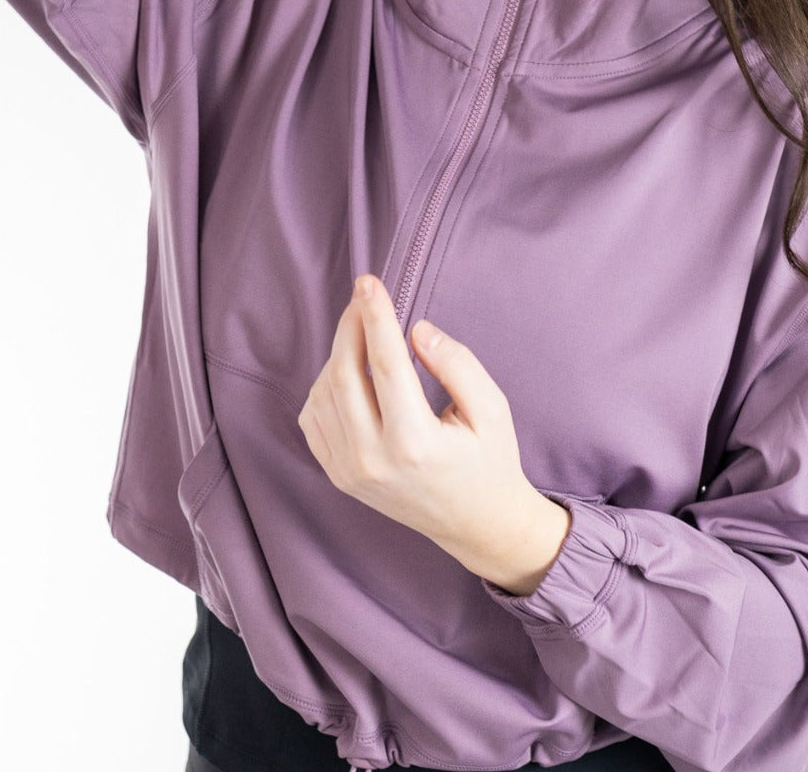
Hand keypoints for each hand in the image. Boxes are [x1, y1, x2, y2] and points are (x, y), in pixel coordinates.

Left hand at [297, 273, 535, 550]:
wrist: (475, 525)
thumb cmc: (490, 461)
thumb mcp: (492, 409)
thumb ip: (457, 365)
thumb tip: (416, 330)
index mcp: (415, 443)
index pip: (385, 365)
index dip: (376, 317)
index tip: (370, 283)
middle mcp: (373, 460)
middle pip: (344, 374)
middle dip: (352, 325)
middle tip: (364, 294)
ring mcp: (349, 472)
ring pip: (324, 393)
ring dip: (339, 353)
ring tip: (367, 335)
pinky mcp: (337, 476)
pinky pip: (315, 417)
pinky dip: (326, 385)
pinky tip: (352, 372)